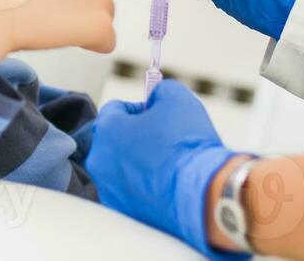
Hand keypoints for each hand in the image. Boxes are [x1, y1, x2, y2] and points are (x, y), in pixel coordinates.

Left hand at [86, 80, 244, 257]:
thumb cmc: (188, 145)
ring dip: (138, 163)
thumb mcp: (178, 99)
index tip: (157, 115)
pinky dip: (143, 187)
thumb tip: (157, 96)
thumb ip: (161, 90)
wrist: (203, 195)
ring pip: (121, 168)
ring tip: (168, 164)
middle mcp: (100, 161)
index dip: (138, 108)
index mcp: (107, 130)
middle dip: (136, 136)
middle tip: (164, 139)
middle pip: (115, 140)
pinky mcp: (123, 212)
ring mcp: (109, 190)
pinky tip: (167, 185)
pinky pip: (130, 192)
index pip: (115, 109)